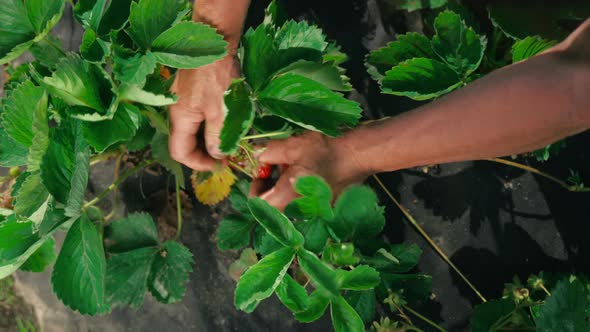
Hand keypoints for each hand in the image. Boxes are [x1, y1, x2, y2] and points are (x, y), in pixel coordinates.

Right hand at [169, 55, 239, 170]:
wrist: (216, 42)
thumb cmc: (218, 77)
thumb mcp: (222, 112)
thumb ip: (217, 137)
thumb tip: (216, 155)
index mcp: (181, 118)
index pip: (180, 152)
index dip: (199, 164)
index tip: (219, 166)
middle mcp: (177, 111)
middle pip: (184, 142)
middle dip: (203, 154)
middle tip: (225, 157)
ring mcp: (182, 100)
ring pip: (192, 130)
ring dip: (207, 140)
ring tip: (227, 143)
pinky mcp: (191, 92)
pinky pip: (196, 117)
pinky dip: (208, 126)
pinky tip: (223, 125)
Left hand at [251, 131, 370, 209]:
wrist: (359, 154)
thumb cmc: (326, 150)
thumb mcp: (291, 146)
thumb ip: (269, 153)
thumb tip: (258, 155)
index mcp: (288, 199)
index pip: (259, 204)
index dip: (255, 187)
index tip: (262, 171)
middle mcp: (301, 209)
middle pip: (276, 203)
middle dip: (273, 183)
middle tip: (279, 163)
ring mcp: (316, 209)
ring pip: (291, 201)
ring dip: (287, 184)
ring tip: (295, 162)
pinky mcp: (327, 205)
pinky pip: (307, 200)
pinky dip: (302, 186)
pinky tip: (310, 169)